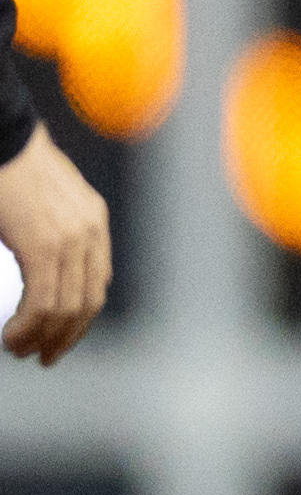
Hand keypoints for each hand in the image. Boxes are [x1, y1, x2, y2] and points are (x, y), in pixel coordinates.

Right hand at [0, 124, 111, 365]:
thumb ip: (58, 230)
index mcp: (94, 219)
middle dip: (66, 336)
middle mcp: (90, 230)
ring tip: (20, 350)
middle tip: (42, 357)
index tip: (60, 338)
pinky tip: (11, 337)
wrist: (2, 138)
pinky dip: (28, 327)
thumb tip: (56, 270)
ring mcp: (70, 239)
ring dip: (42, 338)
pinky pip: (43, 302)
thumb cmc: (12, 168)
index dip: (79, 318)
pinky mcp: (44, 246)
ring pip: (65, 309)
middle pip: (87, 302)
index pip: (97, 283)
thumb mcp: (45, 200)